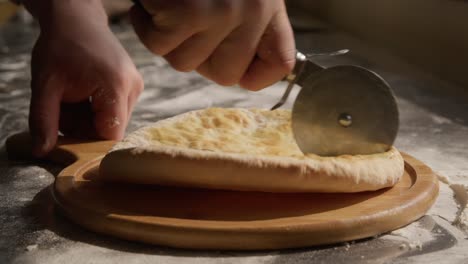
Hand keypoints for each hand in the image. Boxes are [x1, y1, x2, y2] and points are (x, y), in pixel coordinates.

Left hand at [27, 0, 142, 156]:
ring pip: (114, 122)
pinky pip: (117, 110)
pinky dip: (97, 110)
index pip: (110, 134)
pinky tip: (84, 94)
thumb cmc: (60, 47)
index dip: (88, 141)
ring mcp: (136, 86)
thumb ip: (43, 120)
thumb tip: (41, 151)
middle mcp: (132, 87)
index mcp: (115, 86)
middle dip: (85, 128)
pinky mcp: (133, 85)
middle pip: (112, 129)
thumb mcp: (45, 84)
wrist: (76, 19)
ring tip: (73, 99)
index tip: (67, 135)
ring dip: (90, 119)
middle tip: (63, 109)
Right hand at [130, 0, 294, 89]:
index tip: (235, 67)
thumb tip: (235, 70)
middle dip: (198, 56)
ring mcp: (223, 12)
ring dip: (167, 37)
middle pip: (226, 75)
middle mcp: (254, 9)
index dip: (254, 75)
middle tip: (185, 23)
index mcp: (268, 3)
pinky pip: (159, 47)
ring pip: (186, 64)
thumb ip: (246, 22)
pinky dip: (145, 24)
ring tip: (169, 2)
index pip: (280, 63)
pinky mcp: (189, 11)